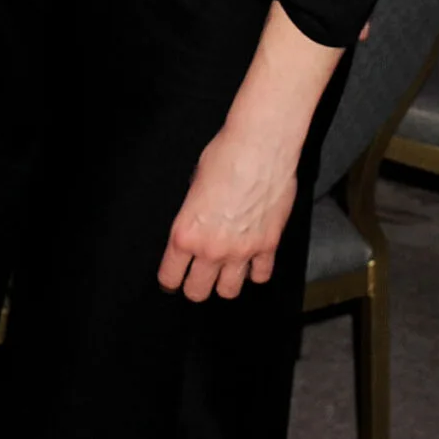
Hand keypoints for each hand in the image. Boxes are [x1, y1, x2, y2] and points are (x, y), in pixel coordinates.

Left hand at [158, 123, 298, 301]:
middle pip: (198, 292)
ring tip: (226, 271)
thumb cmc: (225, 156)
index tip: (173, 278)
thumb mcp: (193, 185)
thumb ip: (192, 215)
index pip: (170, 277)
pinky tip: (252, 260)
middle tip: (198, 276)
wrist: (260, 146)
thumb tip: (197, 225)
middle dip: (195, 286)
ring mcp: (242, 250)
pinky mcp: (268, 245)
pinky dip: (255, 271)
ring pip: (229, 291)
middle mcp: (212, 248)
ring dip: (226, 282)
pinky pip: (260, 275)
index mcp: (186, 233)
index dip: (170, 279)